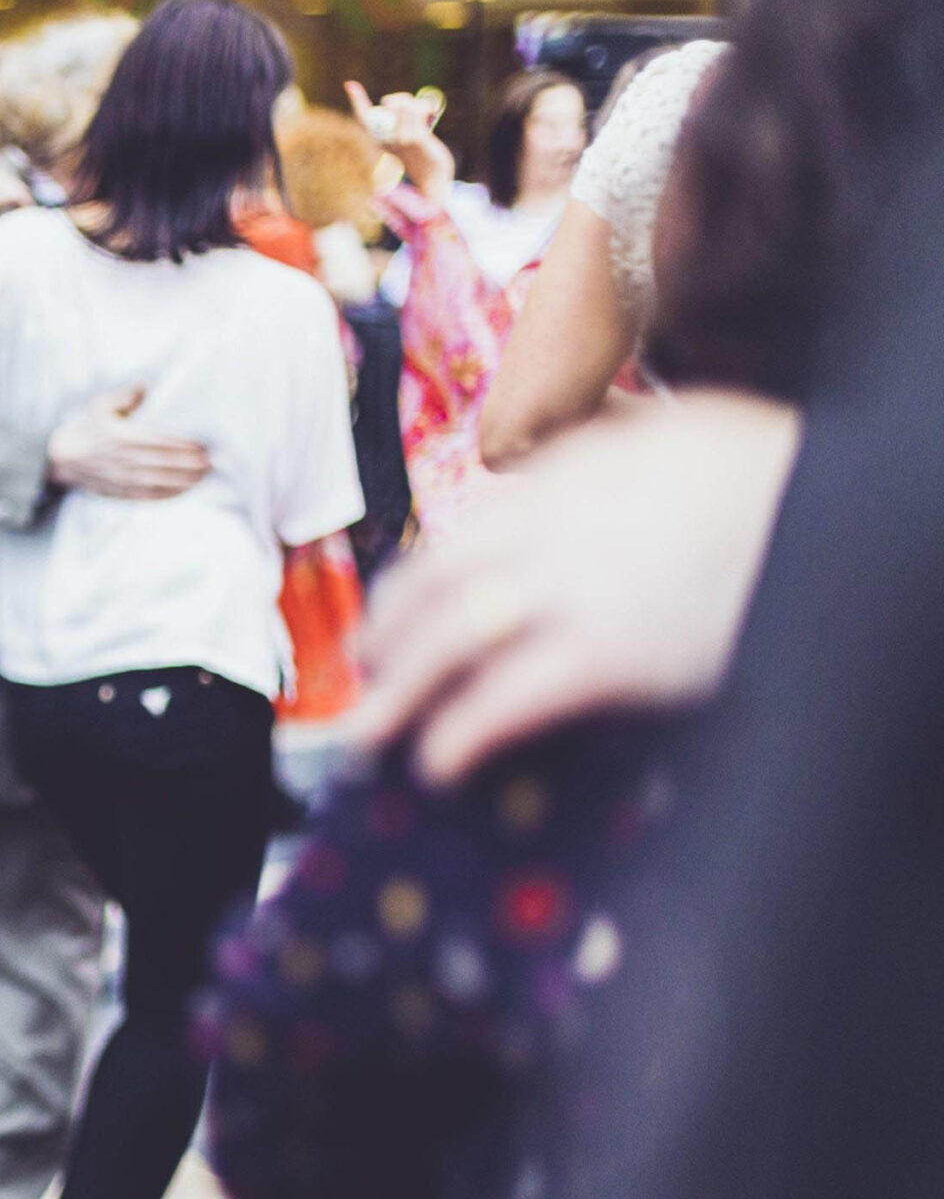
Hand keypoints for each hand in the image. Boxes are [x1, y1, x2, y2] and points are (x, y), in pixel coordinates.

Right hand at [46, 385, 212, 498]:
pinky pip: (150, 496)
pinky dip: (170, 494)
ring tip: (204, 475)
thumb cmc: (88, 428)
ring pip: (159, 481)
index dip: (181, 444)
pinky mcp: (122, 492)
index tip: (201, 443)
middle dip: (189, 463)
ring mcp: (123, 479)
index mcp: (120, 437)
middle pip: (163, 463)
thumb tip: (144, 386)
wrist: (63, 458)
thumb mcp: (101, 406)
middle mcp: (122, 460)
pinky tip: (186, 489)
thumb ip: (125, 397)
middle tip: (211, 461)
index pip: (158, 441)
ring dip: (184, 480)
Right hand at [345, 81, 453, 201]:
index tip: (350, 84)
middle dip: (400, 99)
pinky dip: (424, 107)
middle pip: (390, 105)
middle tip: (412, 108)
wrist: (433, 180)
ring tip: (425, 113)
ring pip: (404, 105)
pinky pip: (416, 111)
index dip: (357, 100)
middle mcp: (385, 141)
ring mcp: (399, 140)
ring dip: (416, 104)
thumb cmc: (420, 159)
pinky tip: (430, 113)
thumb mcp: (408, 139)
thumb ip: (403, 122)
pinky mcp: (415, 140)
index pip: (363, 118)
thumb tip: (396, 103)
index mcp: (379, 141)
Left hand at [352, 389, 800, 785]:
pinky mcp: (601, 652)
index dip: (420, 578)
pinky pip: (503, 699)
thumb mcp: (678, 435)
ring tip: (367, 734)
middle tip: (365, 673)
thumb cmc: (771, 475)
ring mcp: (570, 589)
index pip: (467, 531)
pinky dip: (459, 734)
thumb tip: (579, 455)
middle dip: (388, 634)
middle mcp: (548, 526)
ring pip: (447, 643)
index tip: (397, 608)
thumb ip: (614, 452)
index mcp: (566, 474)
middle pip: (434, 584)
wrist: (832, 502)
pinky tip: (438, 763)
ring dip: (395, 695)